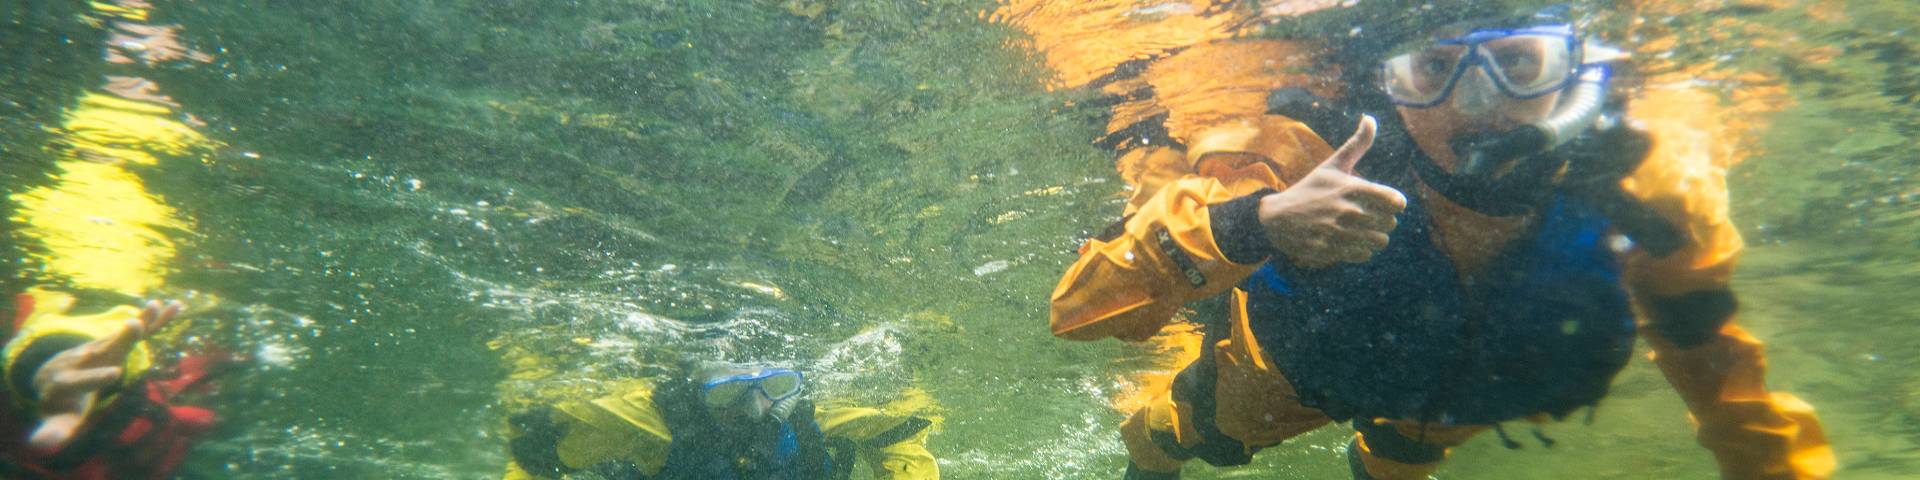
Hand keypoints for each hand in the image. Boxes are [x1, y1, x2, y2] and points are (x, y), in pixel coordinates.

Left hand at [26, 300, 182, 451]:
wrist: (52, 377)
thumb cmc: (60, 406)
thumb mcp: (57, 420)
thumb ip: (54, 430)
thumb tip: (43, 444)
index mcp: (67, 380)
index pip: (82, 379)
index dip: (96, 376)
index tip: (115, 373)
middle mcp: (82, 359)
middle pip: (102, 347)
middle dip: (120, 338)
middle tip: (135, 324)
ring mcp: (98, 348)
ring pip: (123, 334)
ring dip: (143, 320)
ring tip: (159, 306)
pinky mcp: (114, 342)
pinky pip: (138, 330)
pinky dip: (155, 320)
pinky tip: (175, 306)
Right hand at [1257, 115, 1407, 267]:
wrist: (1277, 218)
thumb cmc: (1310, 189)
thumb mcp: (1332, 165)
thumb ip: (1357, 144)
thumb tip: (1370, 117)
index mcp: (1351, 188)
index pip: (1394, 201)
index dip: (1394, 203)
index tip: (1386, 203)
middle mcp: (1348, 211)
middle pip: (1390, 224)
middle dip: (1383, 221)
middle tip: (1370, 218)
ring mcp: (1339, 232)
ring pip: (1379, 242)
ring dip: (1374, 238)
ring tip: (1362, 231)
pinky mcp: (1331, 250)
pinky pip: (1363, 255)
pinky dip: (1361, 251)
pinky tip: (1350, 242)